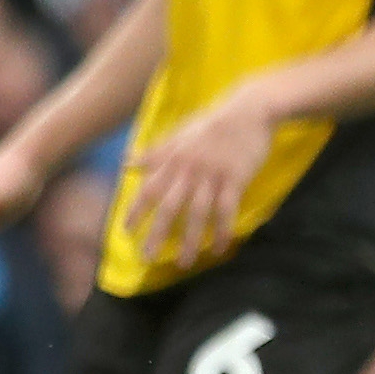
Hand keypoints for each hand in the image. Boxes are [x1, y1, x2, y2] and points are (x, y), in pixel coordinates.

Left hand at [114, 90, 276, 278]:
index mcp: (172, 160)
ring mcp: (213, 176)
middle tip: (147, 258)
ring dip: (191, 241)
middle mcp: (188, 170)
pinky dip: (223, 230)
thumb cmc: (210, 123)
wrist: (248, 111)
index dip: (136, 211)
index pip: (148, 190)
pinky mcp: (236, 179)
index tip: (126, 232)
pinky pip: (227, 210)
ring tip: (185, 263)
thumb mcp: (177, 134)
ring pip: (198, 214)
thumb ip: (154, 153)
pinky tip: (220, 248)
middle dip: (157, 234)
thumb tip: (126, 163)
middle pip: (169, 207)